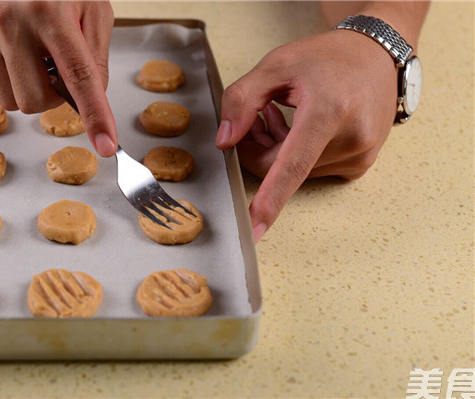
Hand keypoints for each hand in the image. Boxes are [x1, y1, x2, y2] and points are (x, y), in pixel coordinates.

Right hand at [0, 0, 116, 156]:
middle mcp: (11, 20)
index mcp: (51, 12)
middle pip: (36, 101)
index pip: (78, 77)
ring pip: (11, 100)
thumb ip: (95, 59)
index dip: (95, 116)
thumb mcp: (95, 11)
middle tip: (59, 70)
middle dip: (54, 97)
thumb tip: (90, 104)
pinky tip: (17, 46)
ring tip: (37, 55)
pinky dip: (11, 73)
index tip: (106, 146)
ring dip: (31, 89)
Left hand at [215, 30, 398, 240]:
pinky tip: (303, 128)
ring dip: (278, 152)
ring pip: (295, 174)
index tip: (254, 227)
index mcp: (329, 111)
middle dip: (259, 148)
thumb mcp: (275, 65)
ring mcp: (360, 156)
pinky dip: (298, 156)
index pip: (292, 165)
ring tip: (283, 115)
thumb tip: (224, 143)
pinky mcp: (360, 165)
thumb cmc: (326, 57)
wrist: (376, 55)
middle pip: (281, 169)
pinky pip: (313, 172)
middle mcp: (351, 139)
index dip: (270, 198)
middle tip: (258, 116)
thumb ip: (242, 101)